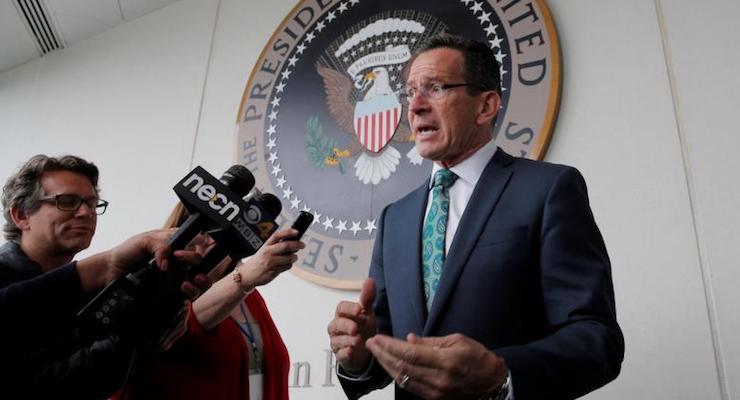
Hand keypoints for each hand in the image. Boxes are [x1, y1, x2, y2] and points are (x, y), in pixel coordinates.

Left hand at [77, 229, 209, 295]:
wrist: (110, 272)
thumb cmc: (126, 253)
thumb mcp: (144, 241)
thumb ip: (160, 246)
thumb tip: (169, 264)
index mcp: (175, 243)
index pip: (197, 240)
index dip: (199, 242)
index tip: (186, 246)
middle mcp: (179, 260)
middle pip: (201, 260)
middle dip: (196, 260)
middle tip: (181, 260)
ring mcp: (177, 276)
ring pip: (201, 278)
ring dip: (202, 278)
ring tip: (194, 278)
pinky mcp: (173, 291)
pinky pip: (190, 293)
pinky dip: (192, 291)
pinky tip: (183, 286)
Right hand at [236, 228, 304, 290]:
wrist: (246, 275)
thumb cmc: (257, 262)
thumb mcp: (264, 250)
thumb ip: (276, 246)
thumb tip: (292, 242)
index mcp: (265, 246)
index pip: (277, 236)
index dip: (287, 232)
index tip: (296, 232)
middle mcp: (268, 253)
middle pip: (286, 246)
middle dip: (297, 244)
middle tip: (302, 245)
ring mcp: (270, 263)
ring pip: (289, 258)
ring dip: (294, 257)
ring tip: (292, 257)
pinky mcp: (273, 272)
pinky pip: (287, 267)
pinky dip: (289, 265)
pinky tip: (284, 264)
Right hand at [327, 278, 376, 372]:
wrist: (364, 349)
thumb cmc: (363, 327)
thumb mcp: (367, 312)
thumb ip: (367, 297)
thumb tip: (369, 279)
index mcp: (343, 314)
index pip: (341, 308)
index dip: (349, 309)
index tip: (359, 310)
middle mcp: (338, 327)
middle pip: (336, 324)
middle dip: (346, 326)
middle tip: (356, 328)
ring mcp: (338, 341)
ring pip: (337, 340)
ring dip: (347, 340)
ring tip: (358, 340)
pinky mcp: (341, 355)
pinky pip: (340, 354)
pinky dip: (345, 353)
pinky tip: (351, 352)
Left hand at [365, 333, 507, 399]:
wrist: (494, 383)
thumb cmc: (479, 358)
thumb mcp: (458, 341)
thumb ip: (431, 341)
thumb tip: (409, 339)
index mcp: (446, 361)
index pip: (410, 353)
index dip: (391, 346)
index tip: (378, 338)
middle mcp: (439, 379)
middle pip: (403, 366)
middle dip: (383, 354)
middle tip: (370, 343)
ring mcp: (436, 391)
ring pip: (403, 378)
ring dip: (386, 365)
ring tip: (376, 353)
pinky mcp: (434, 398)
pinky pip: (410, 387)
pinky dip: (397, 375)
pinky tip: (389, 366)